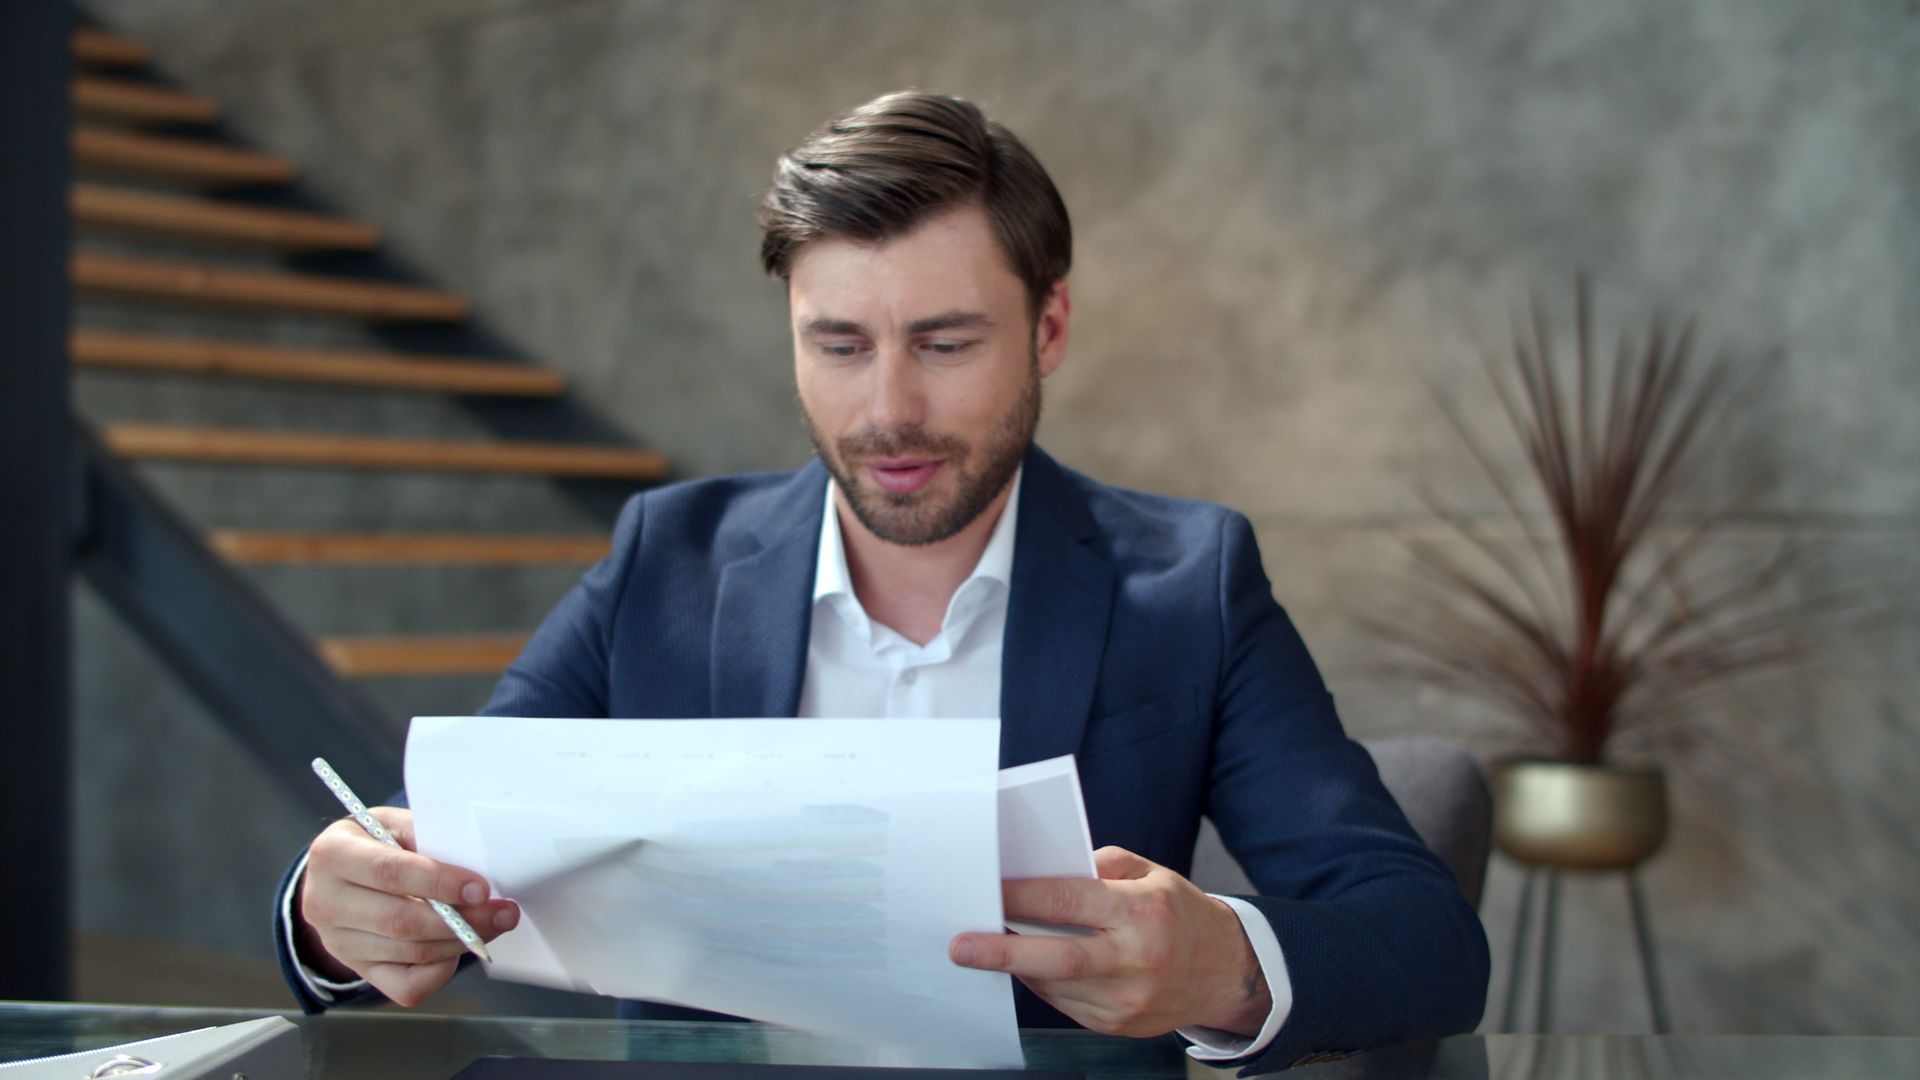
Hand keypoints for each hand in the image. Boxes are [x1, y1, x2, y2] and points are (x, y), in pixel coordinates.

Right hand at [296, 807, 519, 1006]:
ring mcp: (339, 943)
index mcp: (333, 855)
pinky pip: (406, 986)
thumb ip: (428, 838)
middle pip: (401, 921)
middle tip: (503, 912)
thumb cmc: (377, 842)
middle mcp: (326, 903)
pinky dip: (441, 971)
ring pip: (410, 953)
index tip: (481, 889)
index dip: (440, 883)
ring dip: (461, 942)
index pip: (390, 873)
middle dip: (462, 920)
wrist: (340, 873)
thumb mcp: (394, 824)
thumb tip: (476, 866)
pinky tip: (458, 947)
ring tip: (494, 924)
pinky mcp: (359, 970)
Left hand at [949, 846, 1269, 1037]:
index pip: (1070, 901)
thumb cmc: (1180, 914)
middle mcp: (1137, 959)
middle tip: (962, 946)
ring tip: (991, 946)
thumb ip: (1100, 865)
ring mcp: (1128, 999)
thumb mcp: (1151, 873)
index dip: (1023, 897)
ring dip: (1020, 964)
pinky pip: (1065, 1004)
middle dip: (1003, 952)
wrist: (1226, 970)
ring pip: (1055, 985)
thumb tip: (1043, 870)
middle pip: (1058, 958)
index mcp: (1143, 911)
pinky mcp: (1119, 1025)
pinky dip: (1043, 983)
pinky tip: (1033, 965)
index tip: (989, 892)